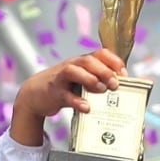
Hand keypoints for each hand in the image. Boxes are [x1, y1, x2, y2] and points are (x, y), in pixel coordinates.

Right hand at [9, 50, 126, 146]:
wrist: (35, 95)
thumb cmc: (64, 88)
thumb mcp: (81, 82)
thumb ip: (97, 83)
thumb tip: (121, 90)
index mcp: (82, 62)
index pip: (100, 53)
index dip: (114, 61)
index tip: (124, 74)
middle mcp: (72, 66)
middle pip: (88, 60)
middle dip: (104, 70)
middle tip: (115, 84)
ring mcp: (61, 78)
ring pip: (74, 71)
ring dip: (90, 79)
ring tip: (101, 90)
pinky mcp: (54, 92)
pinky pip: (65, 95)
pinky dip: (77, 101)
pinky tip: (87, 107)